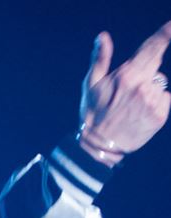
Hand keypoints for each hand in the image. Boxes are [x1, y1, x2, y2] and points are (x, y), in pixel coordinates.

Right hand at [78, 21, 170, 164]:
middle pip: (155, 64)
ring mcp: (153, 102)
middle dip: (145, 70)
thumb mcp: (91, 85)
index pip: (153, 47)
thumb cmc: (93, 114)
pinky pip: (165, 98)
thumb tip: (103, 36)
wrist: (99, 147)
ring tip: (131, 105)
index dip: (166, 33)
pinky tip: (140, 112)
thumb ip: (100, 58)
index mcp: (127, 76)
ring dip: (149, 89)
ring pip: (159, 84)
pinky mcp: (160, 116)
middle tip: (127, 89)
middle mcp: (143, 87)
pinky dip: (155, 103)